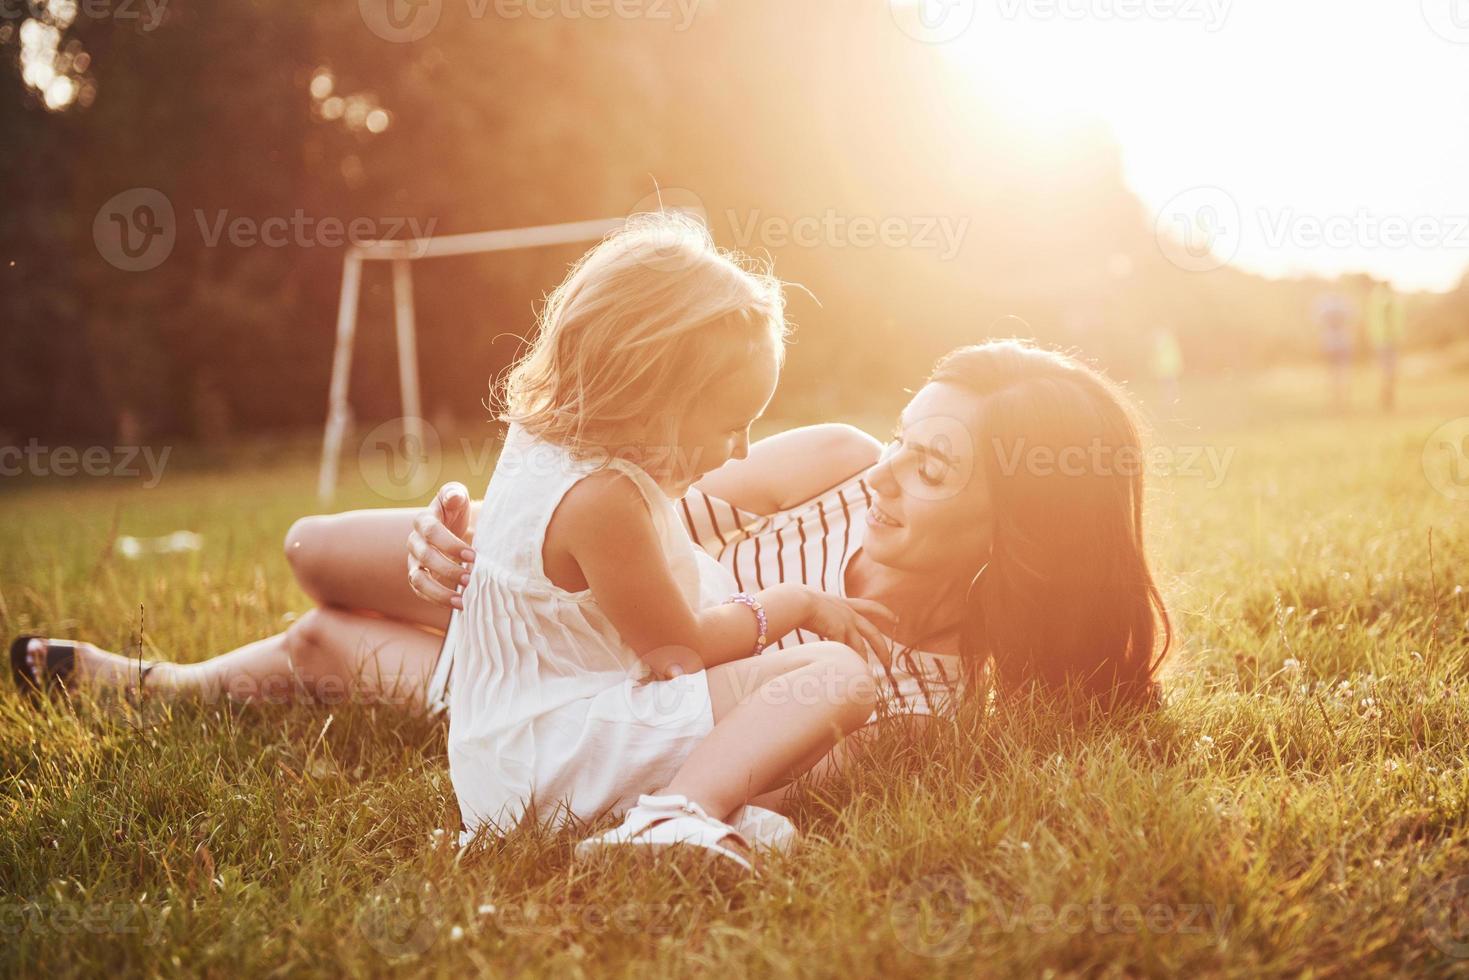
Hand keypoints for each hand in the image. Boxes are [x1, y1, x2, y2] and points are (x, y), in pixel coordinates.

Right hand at [408, 482, 475, 608]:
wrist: (450, 523)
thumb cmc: (455, 509)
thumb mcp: (456, 497)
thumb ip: (454, 494)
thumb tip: (454, 497)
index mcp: (423, 520)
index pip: (431, 532)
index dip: (450, 544)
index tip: (473, 556)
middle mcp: (415, 541)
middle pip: (425, 557)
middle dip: (448, 569)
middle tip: (470, 578)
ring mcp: (414, 561)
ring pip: (418, 579)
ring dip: (440, 592)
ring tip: (463, 600)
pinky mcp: (419, 576)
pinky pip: (421, 592)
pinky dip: (438, 601)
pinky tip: (460, 605)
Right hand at [793, 586, 897, 666]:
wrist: (796, 600)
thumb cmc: (798, 601)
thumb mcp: (815, 603)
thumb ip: (821, 611)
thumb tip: (815, 617)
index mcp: (845, 604)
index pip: (870, 606)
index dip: (884, 612)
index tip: (896, 618)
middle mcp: (848, 614)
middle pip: (873, 633)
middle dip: (882, 649)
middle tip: (889, 663)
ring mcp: (845, 623)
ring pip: (860, 647)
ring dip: (863, 662)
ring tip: (865, 676)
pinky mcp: (838, 631)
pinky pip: (844, 651)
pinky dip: (845, 662)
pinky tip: (844, 672)